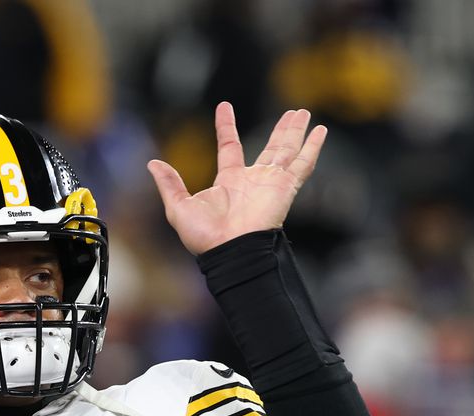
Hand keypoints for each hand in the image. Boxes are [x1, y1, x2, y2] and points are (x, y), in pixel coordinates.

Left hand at [148, 102, 326, 255]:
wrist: (228, 251)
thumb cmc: (204, 236)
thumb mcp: (178, 207)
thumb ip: (169, 184)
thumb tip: (152, 164)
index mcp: (229, 181)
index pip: (230, 146)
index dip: (226, 126)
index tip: (224, 106)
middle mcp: (253, 180)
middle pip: (271, 147)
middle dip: (282, 129)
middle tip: (292, 112)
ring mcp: (271, 183)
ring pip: (288, 150)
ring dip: (296, 131)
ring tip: (303, 112)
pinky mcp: (285, 188)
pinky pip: (302, 165)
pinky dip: (313, 148)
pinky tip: (321, 132)